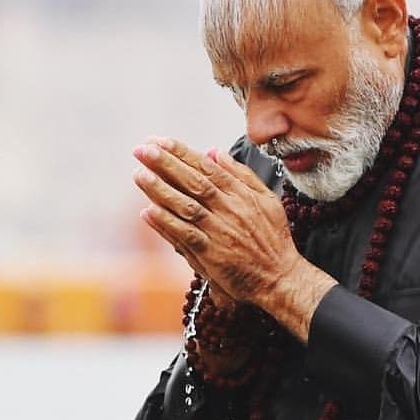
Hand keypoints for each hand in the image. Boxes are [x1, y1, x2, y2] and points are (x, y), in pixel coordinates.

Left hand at [132, 138, 335, 341]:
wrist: (280, 278)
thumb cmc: (273, 239)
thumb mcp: (266, 199)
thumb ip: (241, 175)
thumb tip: (215, 153)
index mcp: (241, 195)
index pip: (207, 167)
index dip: (181, 153)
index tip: (159, 141)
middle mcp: (230, 210)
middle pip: (193, 182)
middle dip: (166, 164)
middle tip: (142, 149)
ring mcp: (220, 232)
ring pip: (186, 206)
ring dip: (161, 190)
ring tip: (139, 174)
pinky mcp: (212, 256)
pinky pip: (185, 236)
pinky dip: (166, 224)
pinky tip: (147, 211)